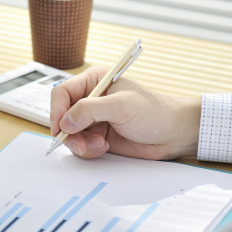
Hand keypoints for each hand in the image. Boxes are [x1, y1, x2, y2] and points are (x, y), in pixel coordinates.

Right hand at [50, 66, 200, 159]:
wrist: (174, 135)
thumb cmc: (155, 112)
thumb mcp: (121, 106)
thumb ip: (89, 110)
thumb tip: (65, 121)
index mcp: (94, 82)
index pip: (62, 93)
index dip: (57, 110)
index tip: (60, 127)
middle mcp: (90, 100)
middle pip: (62, 115)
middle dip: (69, 132)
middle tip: (80, 143)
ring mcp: (92, 119)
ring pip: (69, 133)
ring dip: (80, 143)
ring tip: (99, 145)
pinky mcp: (97, 136)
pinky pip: (80, 145)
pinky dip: (88, 150)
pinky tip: (104, 147)